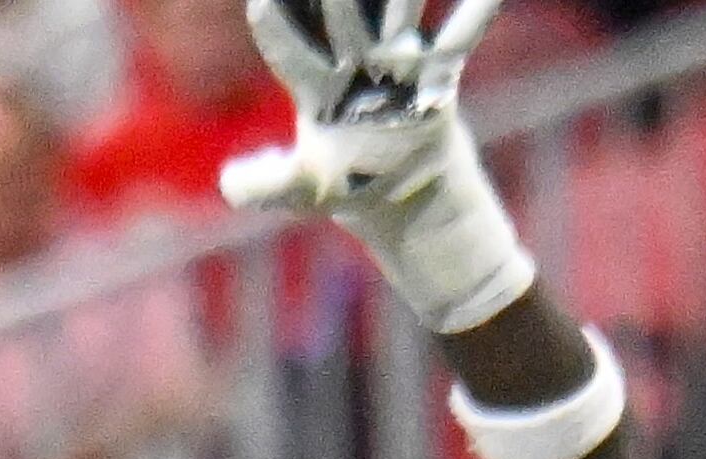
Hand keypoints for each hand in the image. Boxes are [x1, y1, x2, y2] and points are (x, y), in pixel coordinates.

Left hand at [219, 0, 532, 334]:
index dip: (275, 25)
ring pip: (399, 11)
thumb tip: (228, 182)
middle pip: (342, 15)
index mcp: (315, 87)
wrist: (398, 193)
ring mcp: (395, 64)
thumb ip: (263, 185)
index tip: (260, 2)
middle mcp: (353, 63)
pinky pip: (459, 38)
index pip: (289, 50)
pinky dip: (476, 13)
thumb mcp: (301, 193)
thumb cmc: (345, 187)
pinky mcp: (436, 74)